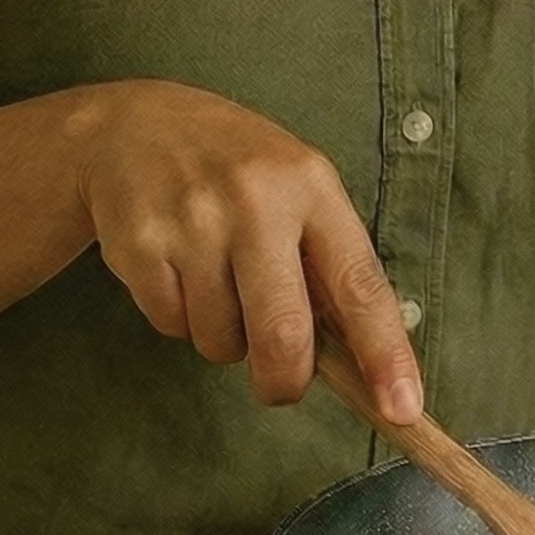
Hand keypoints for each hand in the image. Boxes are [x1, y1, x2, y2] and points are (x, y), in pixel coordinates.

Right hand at [67, 79, 422, 420]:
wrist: (131, 124)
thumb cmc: (233, 169)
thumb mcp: (295, 188)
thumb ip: (327, 264)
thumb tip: (362, 365)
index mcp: (311, 185)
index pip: (359, 283)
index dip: (385, 352)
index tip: (403, 409)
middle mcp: (256, 199)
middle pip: (283, 335)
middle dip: (283, 380)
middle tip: (278, 383)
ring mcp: (193, 220)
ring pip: (220, 340)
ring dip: (221, 335)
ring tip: (213, 277)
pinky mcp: (139, 241)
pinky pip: (170, 324)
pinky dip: (176, 315)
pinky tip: (174, 265)